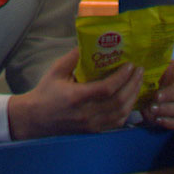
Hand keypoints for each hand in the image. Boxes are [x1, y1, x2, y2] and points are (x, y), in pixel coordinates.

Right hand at [6, 49, 140, 139]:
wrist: (35, 119)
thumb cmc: (46, 93)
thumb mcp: (56, 71)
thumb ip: (74, 57)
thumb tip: (91, 42)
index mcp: (76, 97)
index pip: (107, 89)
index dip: (122, 77)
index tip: (130, 65)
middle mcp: (86, 113)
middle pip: (118, 101)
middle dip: (133, 84)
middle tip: (139, 71)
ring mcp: (91, 125)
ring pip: (121, 113)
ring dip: (133, 97)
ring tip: (138, 82)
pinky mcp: (93, 131)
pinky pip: (117, 123)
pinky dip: (127, 111)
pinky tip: (130, 99)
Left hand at [143, 60, 173, 129]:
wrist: (140, 98)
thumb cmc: (144, 81)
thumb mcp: (145, 72)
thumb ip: (147, 67)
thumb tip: (138, 64)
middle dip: (170, 93)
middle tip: (156, 96)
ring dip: (167, 108)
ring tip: (152, 108)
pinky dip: (169, 121)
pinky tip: (158, 119)